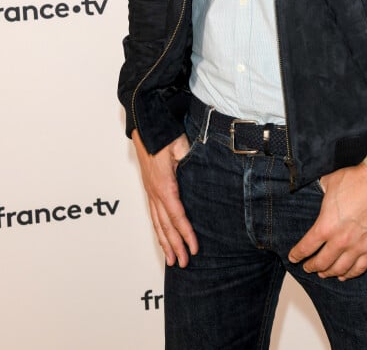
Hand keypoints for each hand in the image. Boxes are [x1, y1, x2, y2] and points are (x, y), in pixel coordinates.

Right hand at [131, 129, 197, 267]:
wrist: (146, 129)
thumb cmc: (163, 136)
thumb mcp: (179, 146)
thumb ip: (187, 159)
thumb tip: (194, 169)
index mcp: (164, 185)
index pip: (177, 216)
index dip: (186, 234)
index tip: (194, 248)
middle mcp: (155, 193)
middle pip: (166, 225)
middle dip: (175, 246)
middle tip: (184, 263)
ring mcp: (151, 192)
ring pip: (157, 223)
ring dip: (165, 243)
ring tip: (171, 260)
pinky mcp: (150, 190)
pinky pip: (153, 215)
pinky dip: (158, 231)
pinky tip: (161, 238)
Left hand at [288, 164, 366, 280]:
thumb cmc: (355, 181)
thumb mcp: (329, 183)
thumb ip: (320, 190)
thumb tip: (315, 189)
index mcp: (326, 226)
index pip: (306, 247)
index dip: (297, 255)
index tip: (293, 258)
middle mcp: (340, 241)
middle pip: (321, 262)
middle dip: (311, 266)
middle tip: (307, 267)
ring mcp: (357, 247)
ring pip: (339, 269)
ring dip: (329, 273)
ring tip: (323, 273)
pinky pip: (359, 269)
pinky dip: (350, 275)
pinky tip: (344, 275)